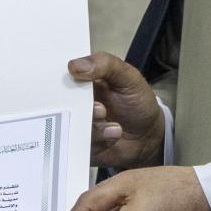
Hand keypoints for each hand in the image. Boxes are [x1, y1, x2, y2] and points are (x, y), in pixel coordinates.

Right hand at [66, 52, 165, 169]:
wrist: (150, 135)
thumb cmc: (137, 102)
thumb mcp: (128, 77)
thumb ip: (106, 65)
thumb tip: (74, 66)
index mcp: (82, 83)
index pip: (61, 77)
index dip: (61, 78)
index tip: (70, 80)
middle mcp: (75, 104)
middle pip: (60, 105)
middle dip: (77, 108)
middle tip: (100, 109)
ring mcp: (78, 126)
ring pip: (71, 127)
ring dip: (93, 127)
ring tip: (115, 127)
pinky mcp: (82, 145)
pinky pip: (81, 145)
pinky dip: (100, 141)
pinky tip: (115, 134)